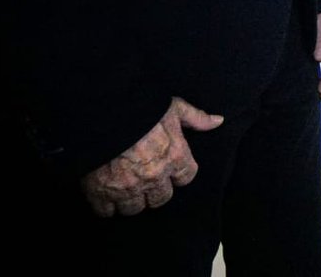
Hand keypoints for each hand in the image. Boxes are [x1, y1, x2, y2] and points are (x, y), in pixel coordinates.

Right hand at [80, 97, 222, 217]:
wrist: (103, 112)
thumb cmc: (142, 108)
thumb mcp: (174, 107)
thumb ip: (196, 118)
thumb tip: (218, 121)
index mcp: (175, 157)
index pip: (186, 178)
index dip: (178, 173)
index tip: (169, 167)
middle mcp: (154, 177)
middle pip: (161, 199)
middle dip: (155, 191)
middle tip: (146, 179)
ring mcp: (128, 187)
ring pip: (135, 208)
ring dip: (131, 200)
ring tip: (126, 187)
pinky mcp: (101, 193)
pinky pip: (107, 211)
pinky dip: (106, 206)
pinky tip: (105, 194)